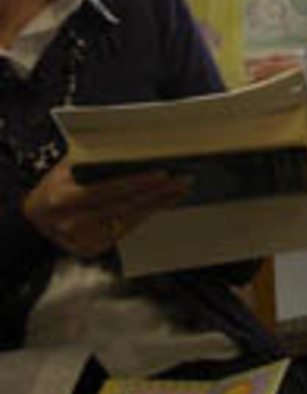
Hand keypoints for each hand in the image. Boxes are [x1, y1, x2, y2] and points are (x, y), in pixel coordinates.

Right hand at [22, 158, 188, 259]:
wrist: (35, 217)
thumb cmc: (55, 185)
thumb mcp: (66, 168)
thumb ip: (94, 159)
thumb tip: (134, 146)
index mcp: (62, 198)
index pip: (107, 189)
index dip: (137, 181)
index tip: (162, 172)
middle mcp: (72, 222)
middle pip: (124, 204)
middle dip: (157, 191)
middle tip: (183, 178)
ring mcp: (83, 238)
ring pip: (129, 218)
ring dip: (159, 203)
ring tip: (181, 188)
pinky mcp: (93, 247)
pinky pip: (126, 228)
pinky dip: (147, 214)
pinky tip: (164, 202)